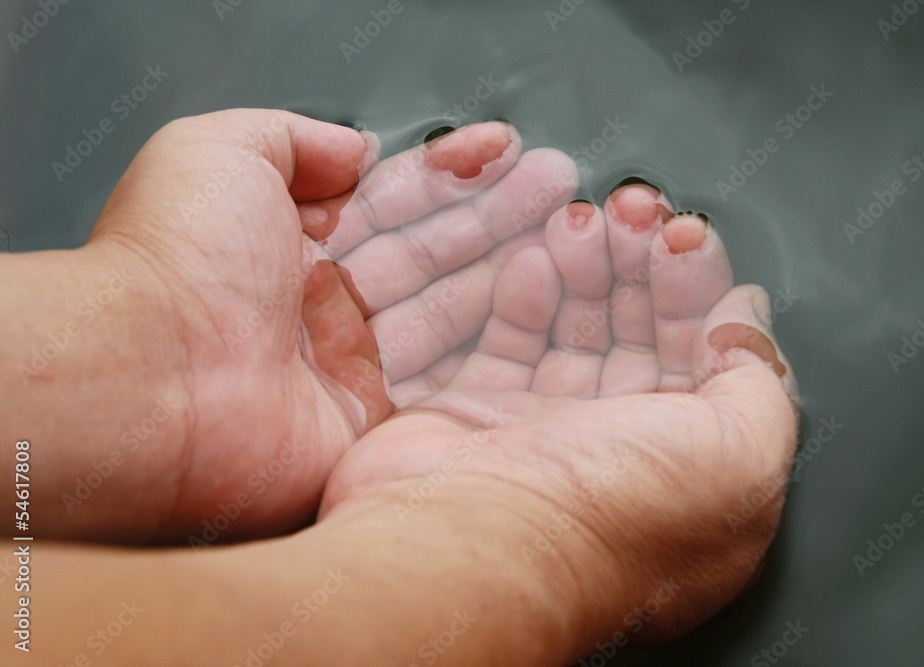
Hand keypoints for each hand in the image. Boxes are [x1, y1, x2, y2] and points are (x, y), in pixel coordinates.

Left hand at [57, 112, 570, 542]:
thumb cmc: (173, 265)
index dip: (450, 173)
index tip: (502, 151)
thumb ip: (294, 136)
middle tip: (558, 188)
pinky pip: (451, 381)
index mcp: (290, 243)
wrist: (150, 383)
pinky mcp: (375, 425)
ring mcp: (353, 368)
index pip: (392, 200)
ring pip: (453, 311)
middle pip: (433, 253)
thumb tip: (352, 149)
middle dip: (498, 216)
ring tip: (570, 233)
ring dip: (513, 272)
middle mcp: (325, 308)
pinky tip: (548, 314)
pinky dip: (502, 350)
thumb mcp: (221, 150)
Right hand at [319, 183, 798, 645]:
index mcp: (692, 472)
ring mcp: (545, 434)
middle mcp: (620, 456)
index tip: (682, 237)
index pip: (705, 359)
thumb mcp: (740, 451)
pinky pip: (507, 338)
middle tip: (630, 211)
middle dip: (640, 263)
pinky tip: (533, 257)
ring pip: (575, 327)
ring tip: (581, 220)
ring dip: (584, 264)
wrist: (472, 545)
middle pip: (639, 333)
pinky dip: (522, 291)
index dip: (698, 290)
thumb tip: (745, 320)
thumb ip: (760, 378)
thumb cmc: (609, 516)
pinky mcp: (478, 414)